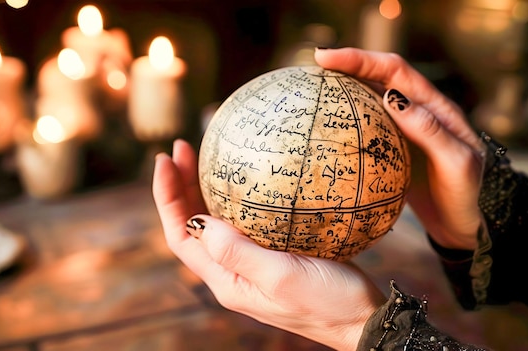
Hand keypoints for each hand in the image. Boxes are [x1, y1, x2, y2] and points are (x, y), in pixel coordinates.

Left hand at [152, 139, 385, 350]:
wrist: (363, 321)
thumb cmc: (328, 304)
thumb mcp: (281, 277)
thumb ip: (237, 251)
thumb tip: (199, 221)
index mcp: (227, 280)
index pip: (180, 237)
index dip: (166, 198)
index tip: (164, 160)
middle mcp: (234, 273)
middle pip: (193, 226)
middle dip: (181, 187)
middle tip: (181, 147)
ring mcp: (253, 264)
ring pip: (216, 223)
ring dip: (204, 190)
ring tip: (204, 155)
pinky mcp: (275, 255)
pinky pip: (245, 222)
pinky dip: (236, 198)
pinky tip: (248, 179)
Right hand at [315, 47, 483, 250]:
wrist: (468, 225)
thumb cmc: (468, 195)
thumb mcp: (456, 164)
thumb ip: (430, 131)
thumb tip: (392, 98)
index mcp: (435, 107)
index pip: (395, 71)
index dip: (361, 59)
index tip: (326, 57)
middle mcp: (418, 111)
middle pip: (379, 77)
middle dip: (348, 64)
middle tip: (314, 63)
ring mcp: (404, 130)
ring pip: (371, 99)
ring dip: (346, 88)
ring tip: (315, 85)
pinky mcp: (394, 149)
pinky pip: (367, 126)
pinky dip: (348, 118)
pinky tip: (329, 124)